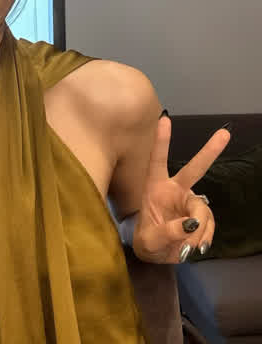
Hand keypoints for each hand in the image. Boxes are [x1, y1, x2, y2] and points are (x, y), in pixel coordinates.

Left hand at [132, 115, 230, 263]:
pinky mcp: (201, 216)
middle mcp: (175, 189)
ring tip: (186, 247)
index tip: (165, 118)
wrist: (157, 253)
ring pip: (202, 211)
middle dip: (209, 151)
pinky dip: (204, 237)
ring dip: (198, 231)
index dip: (161, 140)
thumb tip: (189, 224)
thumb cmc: (147, 240)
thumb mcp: (149, 241)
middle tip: (225, 133)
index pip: (157, 160)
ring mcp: (189, 202)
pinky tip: (195, 246)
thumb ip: (166, 232)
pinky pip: (209, 224)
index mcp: (155, 187)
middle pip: (194, 169)